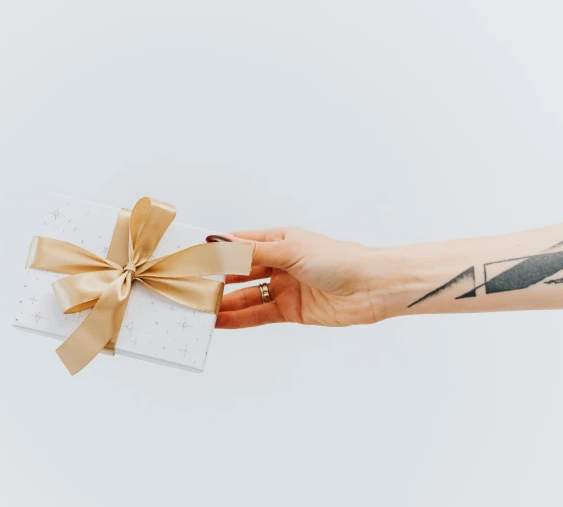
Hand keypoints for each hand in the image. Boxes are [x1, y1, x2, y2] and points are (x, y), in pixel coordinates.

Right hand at [207, 229, 383, 328]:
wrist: (371, 288)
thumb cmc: (338, 259)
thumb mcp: (289, 251)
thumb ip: (251, 252)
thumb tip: (218, 243)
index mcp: (278, 241)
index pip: (239, 244)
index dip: (215, 251)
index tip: (191, 258)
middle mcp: (279, 263)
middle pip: (239, 272)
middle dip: (216, 279)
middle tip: (190, 288)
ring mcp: (284, 287)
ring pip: (245, 295)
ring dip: (224, 303)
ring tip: (199, 310)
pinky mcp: (291, 310)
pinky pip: (258, 314)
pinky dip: (238, 319)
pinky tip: (220, 321)